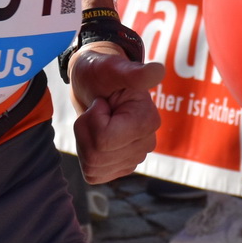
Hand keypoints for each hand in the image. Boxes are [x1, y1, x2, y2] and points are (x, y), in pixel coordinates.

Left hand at [69, 43, 163, 184]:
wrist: (95, 85)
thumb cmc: (103, 74)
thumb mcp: (114, 69)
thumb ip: (134, 73)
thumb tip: (158, 71)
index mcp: (148, 121)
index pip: (104, 139)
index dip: (93, 118)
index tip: (101, 101)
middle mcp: (146, 144)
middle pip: (97, 155)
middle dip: (85, 129)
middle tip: (95, 109)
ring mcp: (134, 159)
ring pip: (93, 165)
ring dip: (84, 139)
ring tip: (94, 120)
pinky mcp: (120, 168)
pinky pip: (93, 173)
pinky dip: (85, 153)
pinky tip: (95, 135)